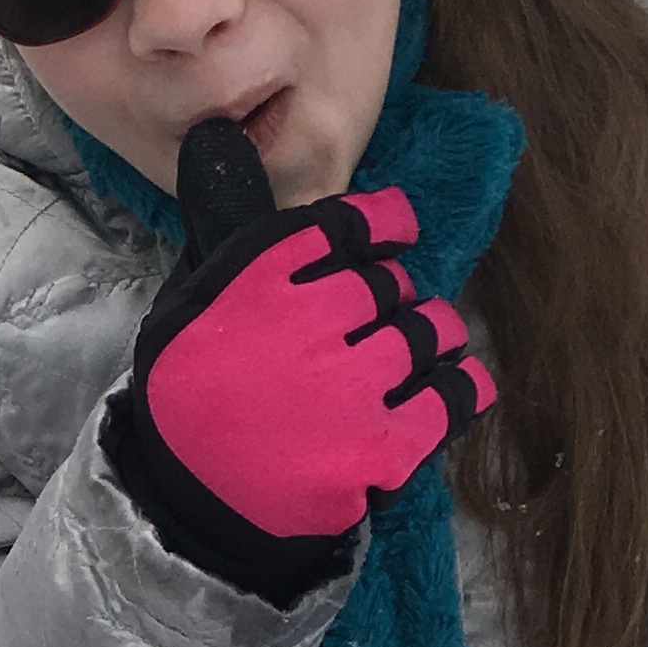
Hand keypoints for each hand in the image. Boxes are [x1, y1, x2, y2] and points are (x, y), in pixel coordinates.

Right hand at [125, 120, 495, 544]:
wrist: (187, 514)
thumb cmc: (192, 400)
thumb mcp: (191, 303)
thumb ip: (225, 222)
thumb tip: (218, 131)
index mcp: (254, 278)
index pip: (346, 227)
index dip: (382, 227)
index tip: (393, 235)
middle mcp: (304, 324)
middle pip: (387, 284)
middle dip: (391, 300)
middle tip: (376, 327)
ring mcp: (346, 390)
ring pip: (427, 332)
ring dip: (430, 338)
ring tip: (412, 357)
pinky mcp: (381, 450)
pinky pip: (452, 395)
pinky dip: (460, 387)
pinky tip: (449, 390)